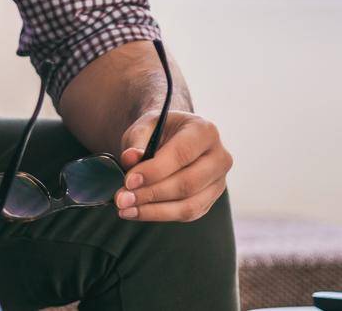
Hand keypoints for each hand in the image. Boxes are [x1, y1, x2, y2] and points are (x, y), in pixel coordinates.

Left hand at [112, 111, 233, 221]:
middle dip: (152, 193)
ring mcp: (218, 181)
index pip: (182, 153)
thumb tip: (130, 158)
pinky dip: (159, 215)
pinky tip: (136, 212)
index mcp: (205, 131)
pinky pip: (187, 214)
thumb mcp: (145, 126)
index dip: (155, 170)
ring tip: (126, 208)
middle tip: (122, 198)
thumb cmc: (158, 131)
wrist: (171, 138)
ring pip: (189, 205)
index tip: (129, 181)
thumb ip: (137, 141)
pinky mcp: (210, 200)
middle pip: (188, 183)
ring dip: (154, 210)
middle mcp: (219, 157)